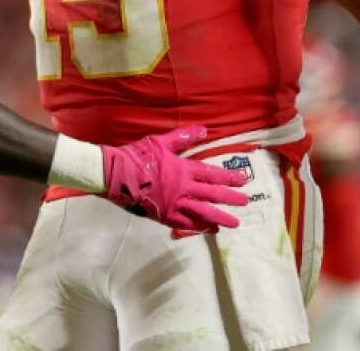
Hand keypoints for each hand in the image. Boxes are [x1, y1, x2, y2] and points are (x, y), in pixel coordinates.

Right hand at [101, 126, 248, 230]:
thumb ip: (183, 137)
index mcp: (182, 169)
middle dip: (230, 199)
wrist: (114, 174)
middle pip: (212, 195)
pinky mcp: (164, 216)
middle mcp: (182, 189)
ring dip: (219, 218)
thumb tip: (204, 129)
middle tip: (245, 203)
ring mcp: (174, 204)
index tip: (243, 180)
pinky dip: (199, 228)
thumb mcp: (160, 142)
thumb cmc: (137, 155)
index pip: (211, 174)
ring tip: (233, 223)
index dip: (228, 177)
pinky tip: (209, 230)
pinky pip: (185, 225)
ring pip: (202, 213)